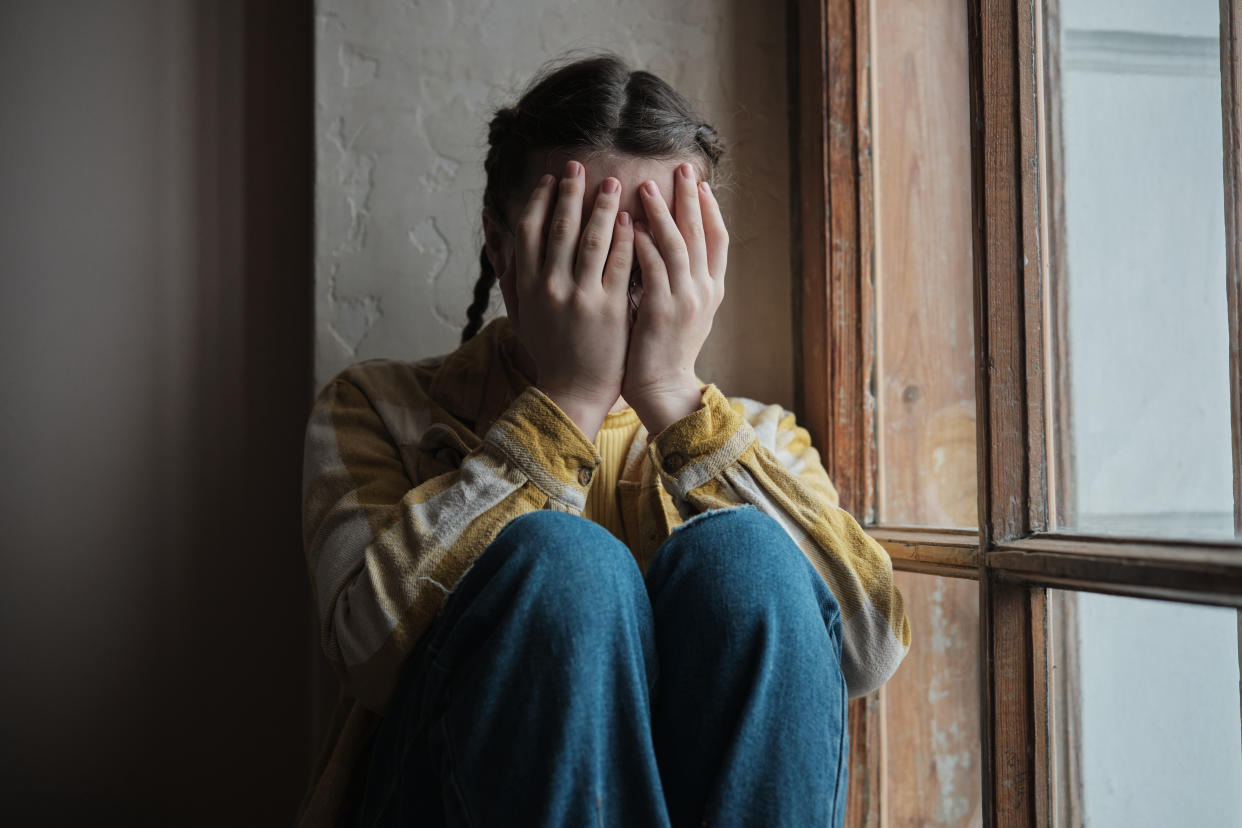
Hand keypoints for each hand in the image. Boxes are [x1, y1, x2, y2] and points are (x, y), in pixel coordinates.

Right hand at [506, 160, 634, 437]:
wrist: (572, 391)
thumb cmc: (547, 350)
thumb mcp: (519, 309)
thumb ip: (507, 267)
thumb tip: (490, 226)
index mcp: (528, 284)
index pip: (530, 229)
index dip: (540, 199)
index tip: (551, 179)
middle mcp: (551, 286)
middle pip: (561, 227)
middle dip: (570, 192)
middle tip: (579, 166)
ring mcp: (582, 296)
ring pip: (593, 239)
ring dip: (603, 207)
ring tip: (613, 183)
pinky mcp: (610, 308)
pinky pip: (619, 264)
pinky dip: (625, 238)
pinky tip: (632, 219)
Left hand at [623, 162, 728, 435]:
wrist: (661, 389)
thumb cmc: (661, 349)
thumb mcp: (680, 311)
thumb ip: (678, 279)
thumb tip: (662, 244)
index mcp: (711, 290)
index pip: (718, 239)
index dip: (711, 210)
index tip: (700, 183)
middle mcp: (704, 291)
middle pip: (702, 234)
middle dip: (690, 198)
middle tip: (681, 168)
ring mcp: (686, 301)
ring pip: (678, 245)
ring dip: (662, 213)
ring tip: (647, 186)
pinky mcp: (663, 311)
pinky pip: (655, 268)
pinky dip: (644, 244)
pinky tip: (631, 224)